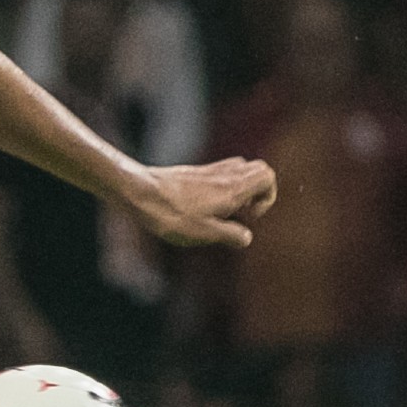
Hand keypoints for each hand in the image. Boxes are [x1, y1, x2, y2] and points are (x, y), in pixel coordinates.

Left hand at [127, 158, 276, 248]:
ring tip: (223, 211)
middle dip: (258, 192)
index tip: (250, 216)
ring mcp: (208, 171)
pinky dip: (222, 187)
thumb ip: (230, 234)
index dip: (268, 197)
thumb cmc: (170, 214)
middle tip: (240, 212)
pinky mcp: (193, 173)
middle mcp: (223, 175)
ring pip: (239, 170)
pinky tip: (204, 207)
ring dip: (240, 189)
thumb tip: (246, 237)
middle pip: (257, 169)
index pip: (267, 175)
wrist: (139, 192)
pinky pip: (220, 173)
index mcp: (231, 188)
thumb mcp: (203, 232)